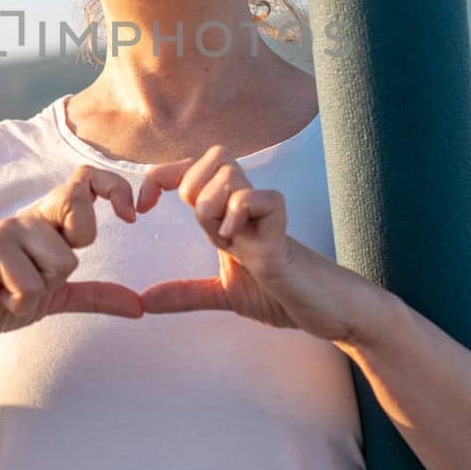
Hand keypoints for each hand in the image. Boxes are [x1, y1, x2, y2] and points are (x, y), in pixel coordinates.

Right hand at [0, 165, 147, 343]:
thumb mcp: (54, 298)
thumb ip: (95, 296)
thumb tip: (140, 306)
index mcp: (49, 221)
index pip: (87, 179)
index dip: (115, 187)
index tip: (132, 216)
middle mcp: (31, 217)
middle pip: (80, 208)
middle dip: (77, 248)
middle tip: (47, 274)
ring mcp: (9, 229)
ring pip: (63, 261)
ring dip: (41, 293)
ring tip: (14, 293)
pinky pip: (31, 285)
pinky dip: (19, 305)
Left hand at [136, 146, 382, 343]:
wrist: (328, 313)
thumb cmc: (283, 295)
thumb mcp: (225, 295)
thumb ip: (187, 294)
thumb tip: (144, 301)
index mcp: (228, 216)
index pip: (193, 169)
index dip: (161, 177)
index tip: (142, 208)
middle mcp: (245, 207)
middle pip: (212, 156)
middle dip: (191, 189)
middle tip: (201, 229)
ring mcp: (264, 218)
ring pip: (230, 174)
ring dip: (213, 208)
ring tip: (227, 241)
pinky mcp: (282, 237)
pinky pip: (262, 200)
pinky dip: (243, 217)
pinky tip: (243, 245)